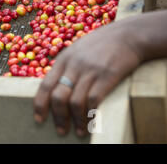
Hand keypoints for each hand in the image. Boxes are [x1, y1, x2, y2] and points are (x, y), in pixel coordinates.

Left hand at [33, 21, 141, 136]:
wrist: (127, 34)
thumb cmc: (101, 43)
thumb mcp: (76, 50)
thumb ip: (66, 67)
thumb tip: (55, 88)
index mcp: (63, 59)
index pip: (45, 85)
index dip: (40, 104)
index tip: (39, 119)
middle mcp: (74, 65)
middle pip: (59, 96)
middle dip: (58, 117)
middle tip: (61, 131)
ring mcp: (90, 70)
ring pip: (76, 102)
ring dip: (76, 120)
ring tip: (79, 131)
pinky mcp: (107, 75)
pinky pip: (94, 100)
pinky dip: (91, 114)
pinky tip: (92, 122)